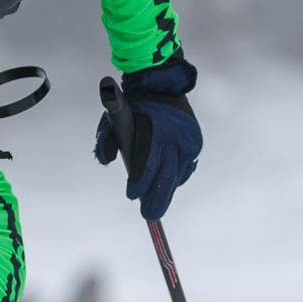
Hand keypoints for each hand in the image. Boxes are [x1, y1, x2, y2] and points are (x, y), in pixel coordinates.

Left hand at [95, 56, 200, 220]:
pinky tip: (169, 187)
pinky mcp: (195, 144)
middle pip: (166, 176)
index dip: (141, 183)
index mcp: (157, 132)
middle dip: (157, 199)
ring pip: (178, 175)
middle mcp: (176, 138)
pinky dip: (177, 178)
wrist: (163, 84)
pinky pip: (186, 168)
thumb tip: (107, 148)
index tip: (132, 197)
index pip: (148, 164)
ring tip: (157, 208)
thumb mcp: (118, 111)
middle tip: (150, 216)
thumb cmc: (135, 103)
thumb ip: (110, 126)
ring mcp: (189, 142)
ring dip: (167, 191)